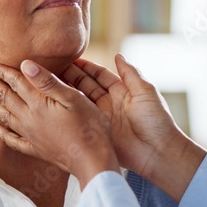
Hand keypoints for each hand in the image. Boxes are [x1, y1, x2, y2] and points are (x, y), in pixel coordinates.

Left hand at [0, 60, 119, 186]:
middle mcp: (30, 119)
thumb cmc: (89, 126)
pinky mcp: (37, 149)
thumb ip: (47, 82)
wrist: (92, 160)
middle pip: (4, 97)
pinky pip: (13, 141)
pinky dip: (2, 134)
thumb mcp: (73, 98)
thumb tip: (25, 65)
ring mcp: (31, 135)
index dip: (2, 72)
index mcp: (39, 104)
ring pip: (4, 116)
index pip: (16, 82)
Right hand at [58, 54, 206, 201]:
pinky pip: (81, 118)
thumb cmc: (157, 120)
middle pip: (87, 86)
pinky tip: (55, 102)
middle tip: (52, 67)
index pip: (100, 75)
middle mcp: (110, 103)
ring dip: (66, 91)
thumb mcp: (146, 91)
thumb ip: (131, 73)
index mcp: (123, 92)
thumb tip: (118, 55)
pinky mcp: (97, 132)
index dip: (86, 67)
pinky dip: (68, 110)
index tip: (70, 58)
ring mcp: (102, 118)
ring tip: (48, 81)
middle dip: (71, 76)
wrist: (158, 151)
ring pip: (81, 101)